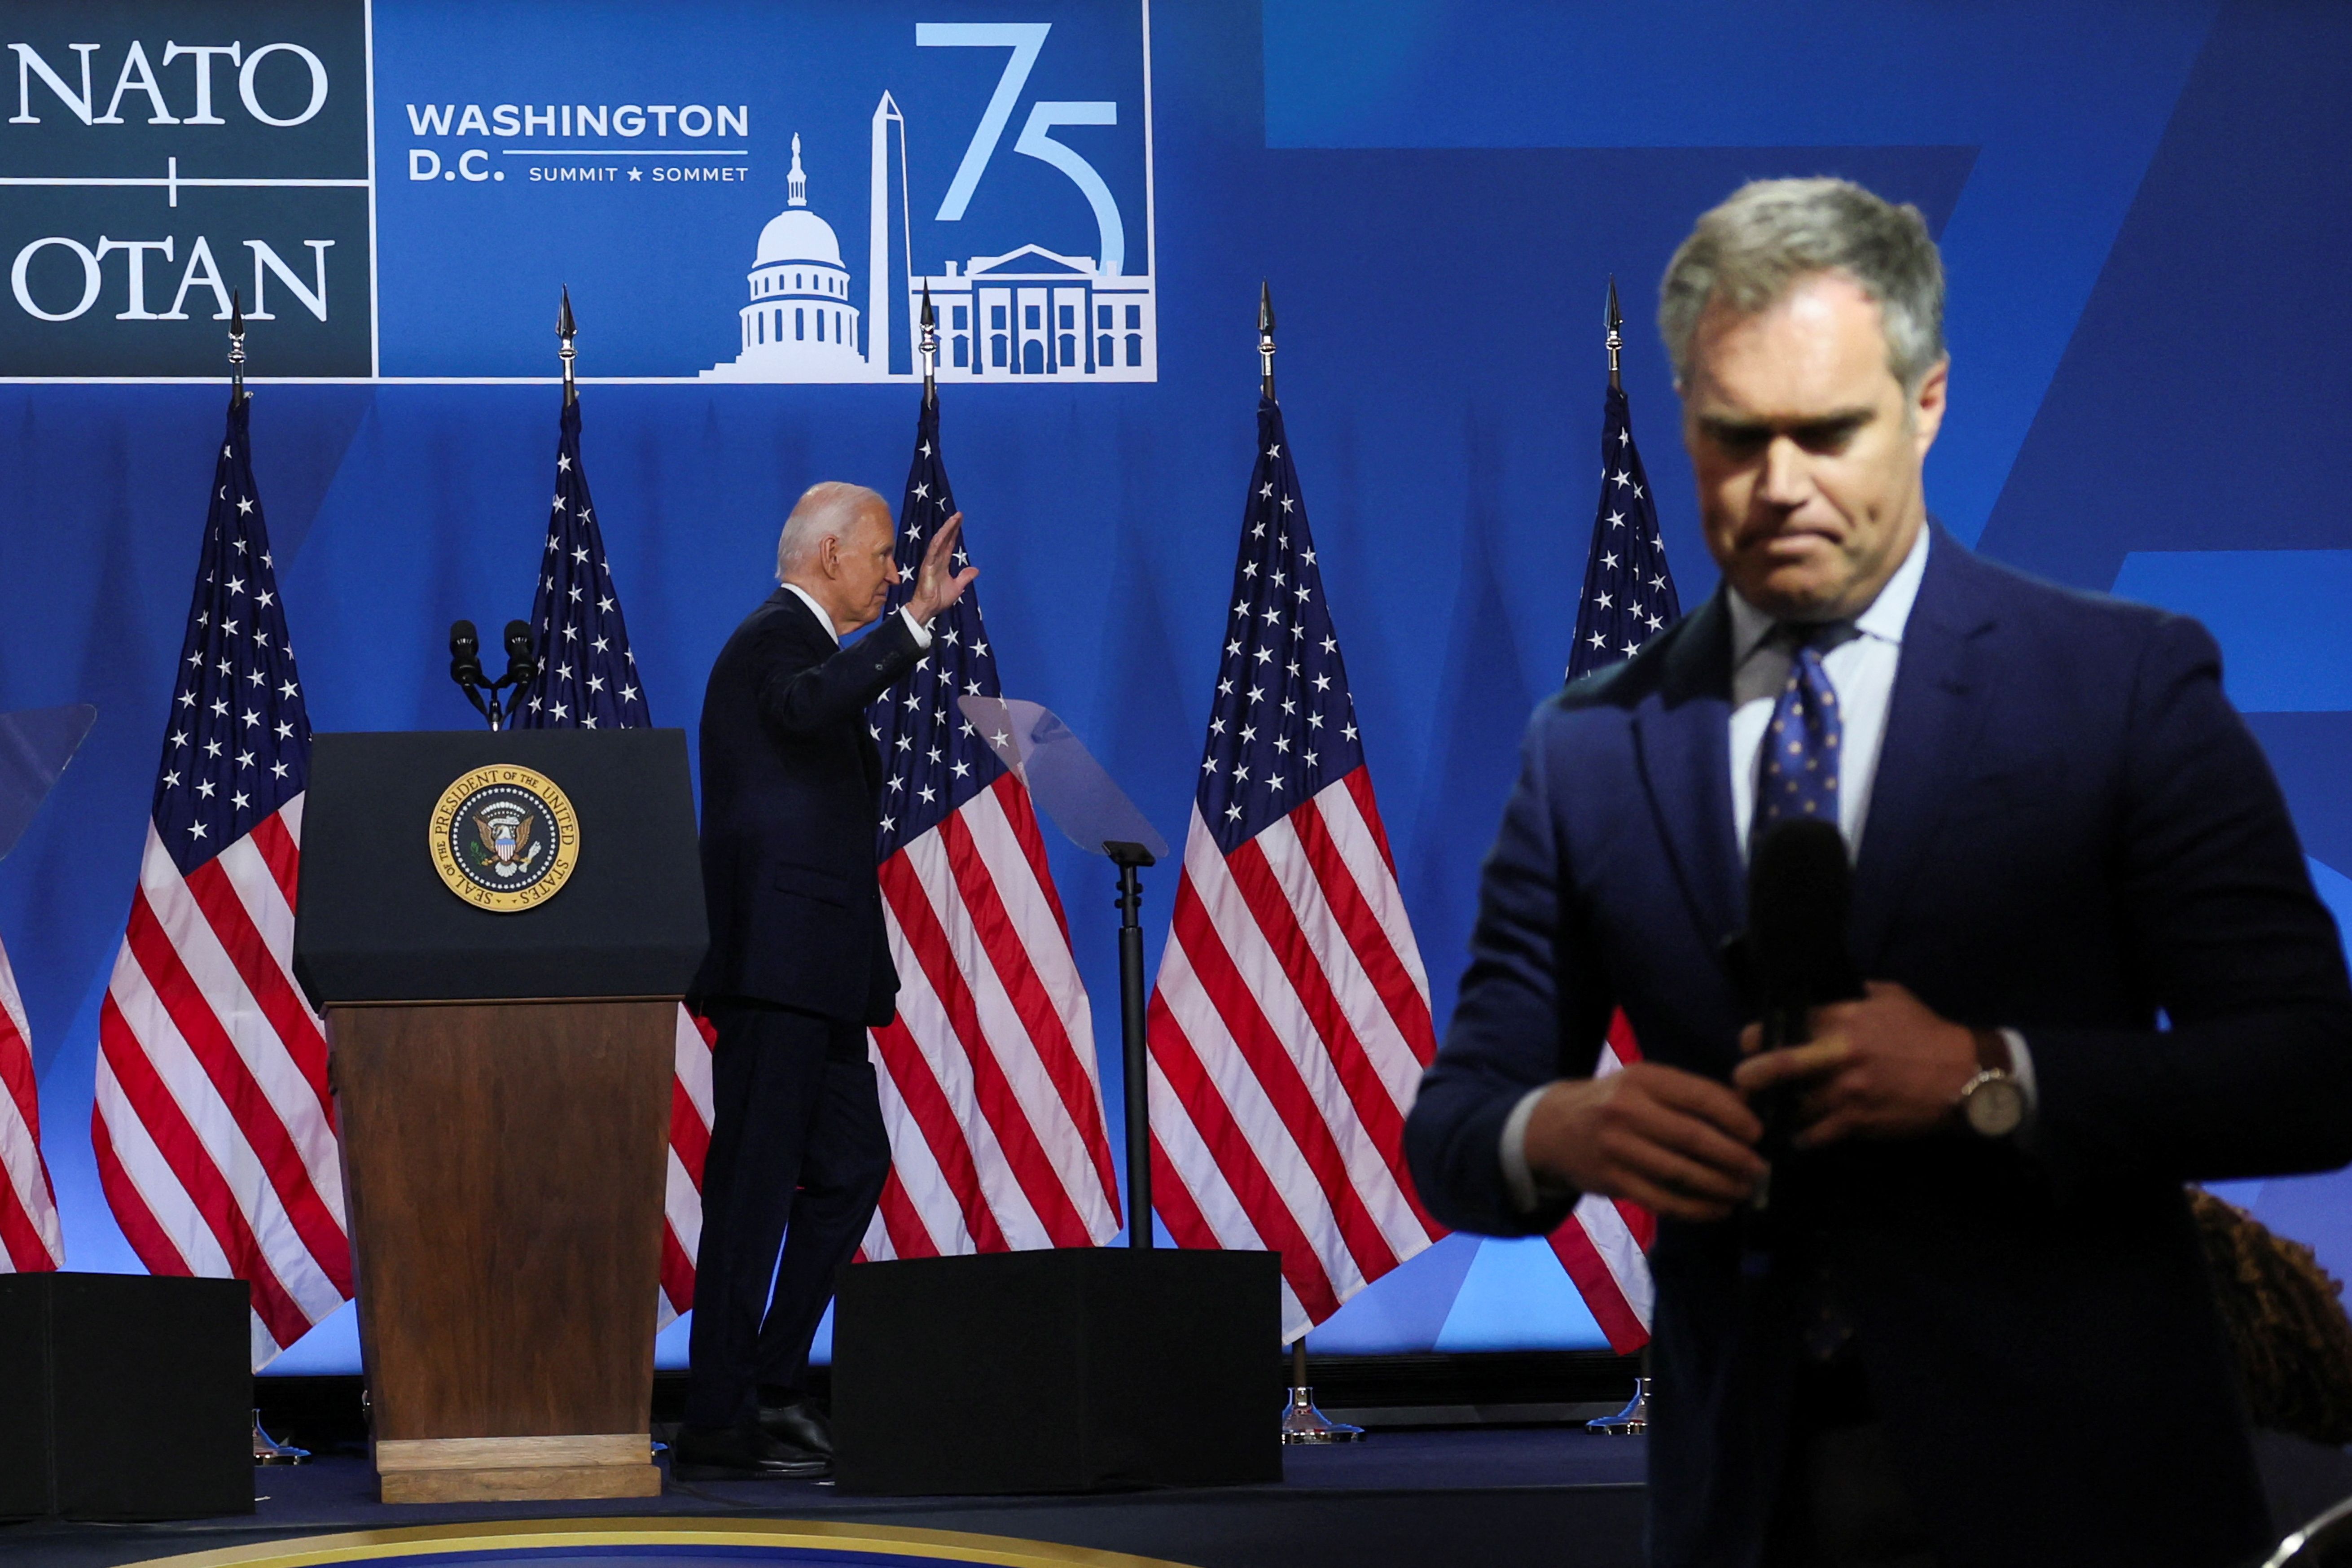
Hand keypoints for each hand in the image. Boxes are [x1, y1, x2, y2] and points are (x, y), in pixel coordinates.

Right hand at [904, 512, 978, 623]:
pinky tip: (943, 533)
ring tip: (954, 518)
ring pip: (939, 541)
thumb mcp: (957, 587)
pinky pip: (932, 551)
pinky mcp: (927, 566)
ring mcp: (931, 561)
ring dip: (946, 530)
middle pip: (945, 539)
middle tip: (959, 514)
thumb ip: (965, 577)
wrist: (929, 608)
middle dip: (952, 526)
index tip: (960, 521)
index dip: (955, 532)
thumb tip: (975, 570)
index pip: (950, 544)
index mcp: (943, 563)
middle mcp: (936, 559)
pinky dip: (938, 541)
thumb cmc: (939, 598)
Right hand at [1522, 1061, 1766, 1222]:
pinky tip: (1717, 1209)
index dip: (1735, 1118)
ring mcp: (1617, 1148)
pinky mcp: (1612, 1181)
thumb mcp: (1644, 1084)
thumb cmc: (1613, 1102)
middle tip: (1759, 1169)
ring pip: (1681, 1173)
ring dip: (1721, 1186)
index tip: (1757, 1134)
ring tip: (1744, 1190)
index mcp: (1642, 1079)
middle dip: (1735, 1157)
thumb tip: (1746, 1112)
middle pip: (1694, 1138)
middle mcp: (1627, 1110)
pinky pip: (1663, 1200)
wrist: (1552, 1128)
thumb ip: (1689, 1095)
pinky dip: (1696, 1209)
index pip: (1699, 1096)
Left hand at [1731, 980, 1976, 1149]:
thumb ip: (1851, 995)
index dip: (1758, 1035)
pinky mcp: (1858, 1122)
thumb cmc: (1926, 1032)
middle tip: (1741, 1081)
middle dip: (1748, 1075)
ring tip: (1768, 1111)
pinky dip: (1802, 1136)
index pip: (1784, 1024)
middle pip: (1774, 1066)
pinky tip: (1796, 1134)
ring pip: (1792, 1106)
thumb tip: (1821, 992)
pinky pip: (1814, 1135)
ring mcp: (1846, 1092)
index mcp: (1843, 1019)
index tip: (1749, 1043)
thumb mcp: (1889, 998)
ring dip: (1777, 1110)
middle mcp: (1838, 1056)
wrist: (1965, 1075)